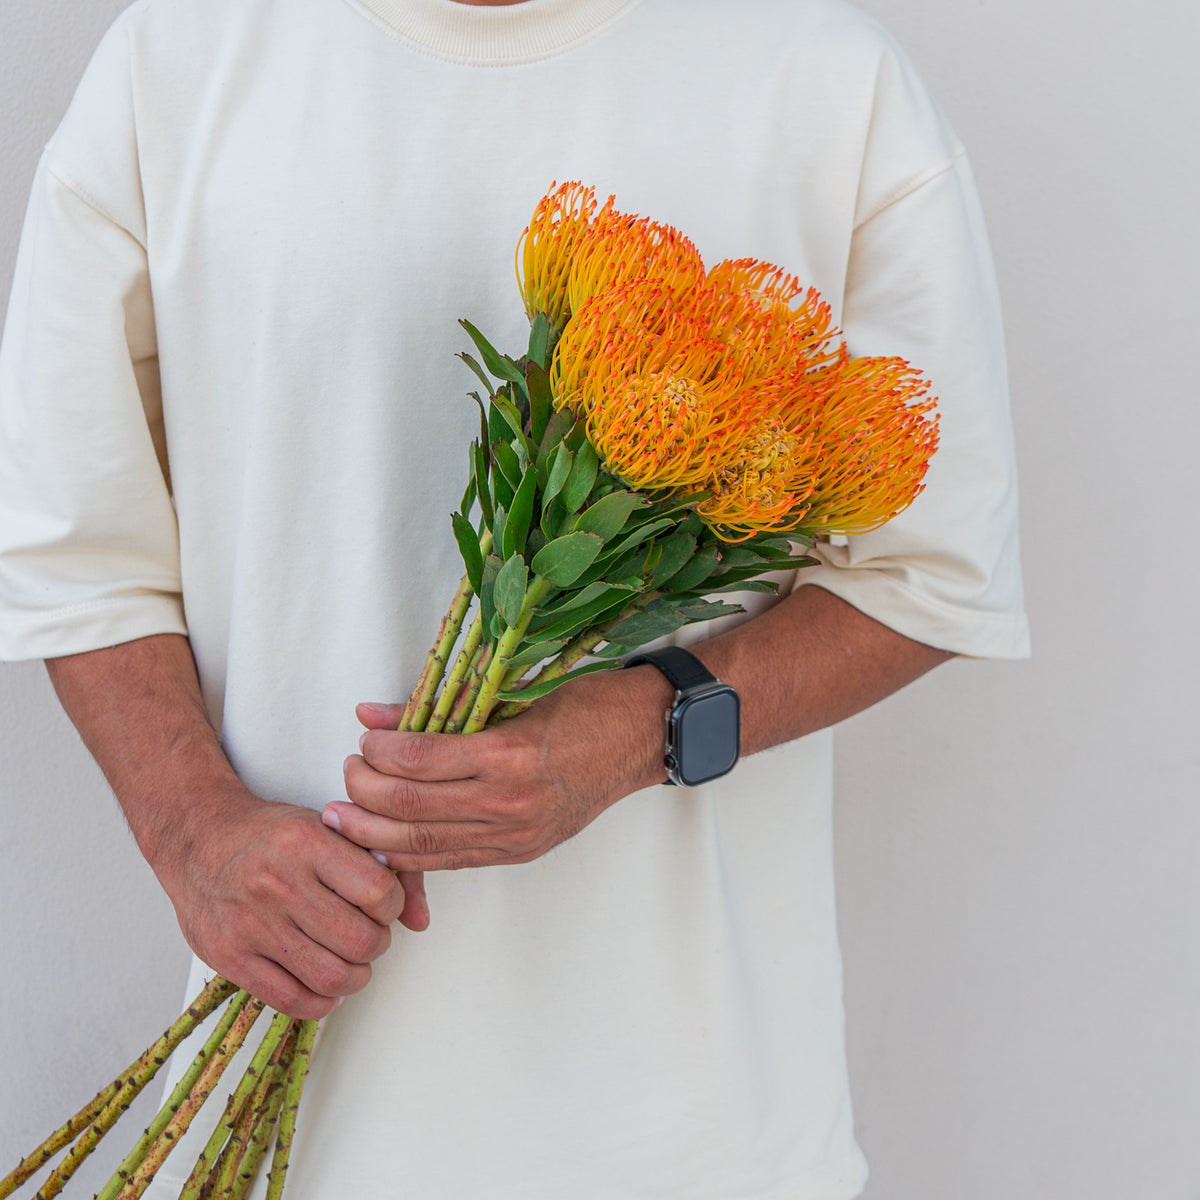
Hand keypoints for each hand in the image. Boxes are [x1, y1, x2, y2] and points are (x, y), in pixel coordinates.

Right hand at [160, 787, 428, 1018]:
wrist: (198, 839)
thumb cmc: (272, 835)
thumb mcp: (327, 829)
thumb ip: (381, 867)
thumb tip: (421, 921)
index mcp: (306, 843)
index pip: (378, 892)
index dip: (392, 906)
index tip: (382, 906)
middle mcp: (278, 883)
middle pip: (360, 941)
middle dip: (377, 945)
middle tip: (368, 936)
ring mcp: (251, 924)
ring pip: (331, 977)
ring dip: (354, 977)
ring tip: (349, 961)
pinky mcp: (229, 957)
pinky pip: (292, 1000)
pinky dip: (321, 1001)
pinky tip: (322, 982)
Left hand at [324, 667, 673, 870]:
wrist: (643, 739)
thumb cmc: (587, 706)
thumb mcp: (514, 694)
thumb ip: (442, 709)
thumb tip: (373, 715)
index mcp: (509, 754)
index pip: (418, 760)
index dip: (379, 752)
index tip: (363, 739)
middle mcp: (509, 801)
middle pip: (411, 807)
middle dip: (363, 794)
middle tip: (344, 775)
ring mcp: (515, 833)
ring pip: (424, 844)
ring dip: (374, 833)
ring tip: (345, 816)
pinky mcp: (519, 850)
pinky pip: (451, 860)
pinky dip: (410, 854)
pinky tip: (385, 842)